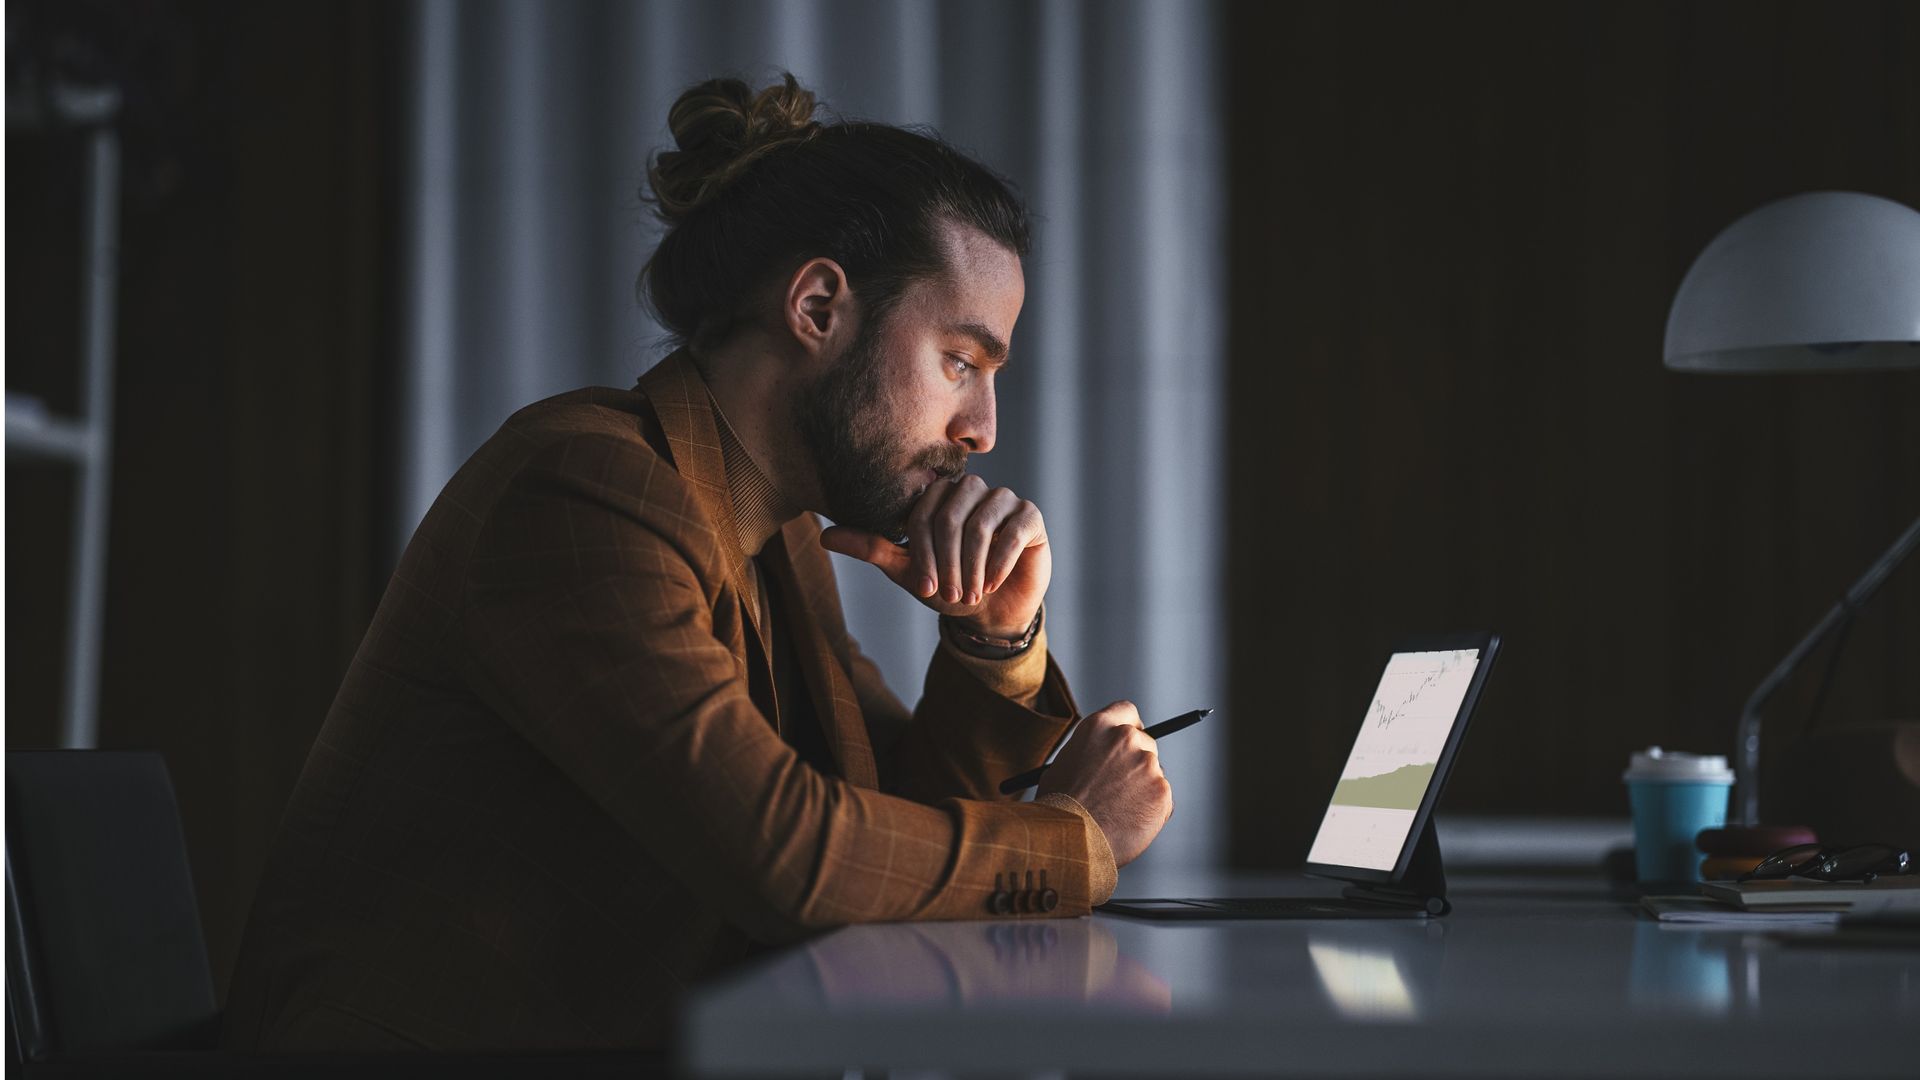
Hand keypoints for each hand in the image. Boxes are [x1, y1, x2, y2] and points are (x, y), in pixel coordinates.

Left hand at [819, 474, 1049, 636]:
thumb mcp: (907, 570)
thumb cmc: (948, 585)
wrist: (992, 611)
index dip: (922, 553)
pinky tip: (992, 583)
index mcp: (938, 495)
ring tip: (971, 593)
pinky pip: (1013, 531)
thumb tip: (824, 536)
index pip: (922, 514)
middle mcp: (971, 488)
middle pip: (950, 516)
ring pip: (980, 524)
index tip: (924, 588)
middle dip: (947, 562)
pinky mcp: (1030, 517)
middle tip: (950, 594)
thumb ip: (871, 548)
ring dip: (971, 566)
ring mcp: (1003, 500)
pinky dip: (999, 562)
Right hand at [1033, 701, 1171, 867]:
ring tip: (1117, 812)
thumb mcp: (1064, 764)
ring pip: (1153, 774)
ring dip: (1142, 789)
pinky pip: (1162, 799)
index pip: (1127, 711)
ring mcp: (1147, 764)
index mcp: (1099, 726)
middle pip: (1145, 742)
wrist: (1070, 840)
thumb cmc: (1059, 807)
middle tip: (1122, 786)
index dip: (1129, 726)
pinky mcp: (1162, 791)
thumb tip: (1102, 758)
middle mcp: (1126, 739)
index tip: (1130, 740)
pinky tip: (1128, 823)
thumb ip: (1090, 752)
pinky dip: (1150, 811)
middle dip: (1137, 762)